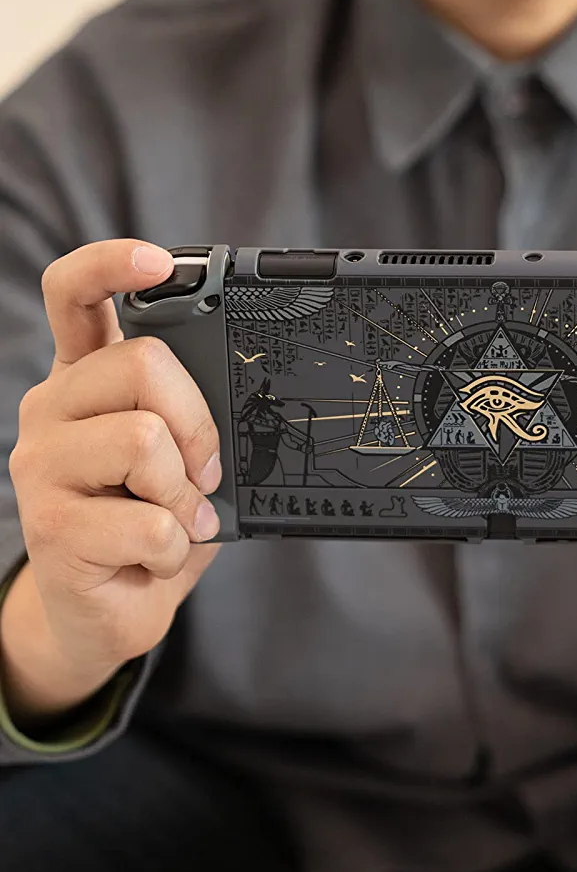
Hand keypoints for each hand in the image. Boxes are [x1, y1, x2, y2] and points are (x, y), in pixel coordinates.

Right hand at [2, 240, 221, 726]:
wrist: (104, 610)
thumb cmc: (150, 523)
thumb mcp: (180, 460)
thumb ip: (193, 419)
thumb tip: (240, 399)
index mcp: (85, 380)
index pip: (75, 295)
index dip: (112, 264)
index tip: (160, 261)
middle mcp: (52, 409)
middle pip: (141, 363)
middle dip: (199, 422)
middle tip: (204, 470)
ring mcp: (41, 466)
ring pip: (144, 439)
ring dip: (186, 493)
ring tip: (178, 518)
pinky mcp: (48, 528)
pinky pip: (151, 523)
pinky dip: (176, 547)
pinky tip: (156, 557)